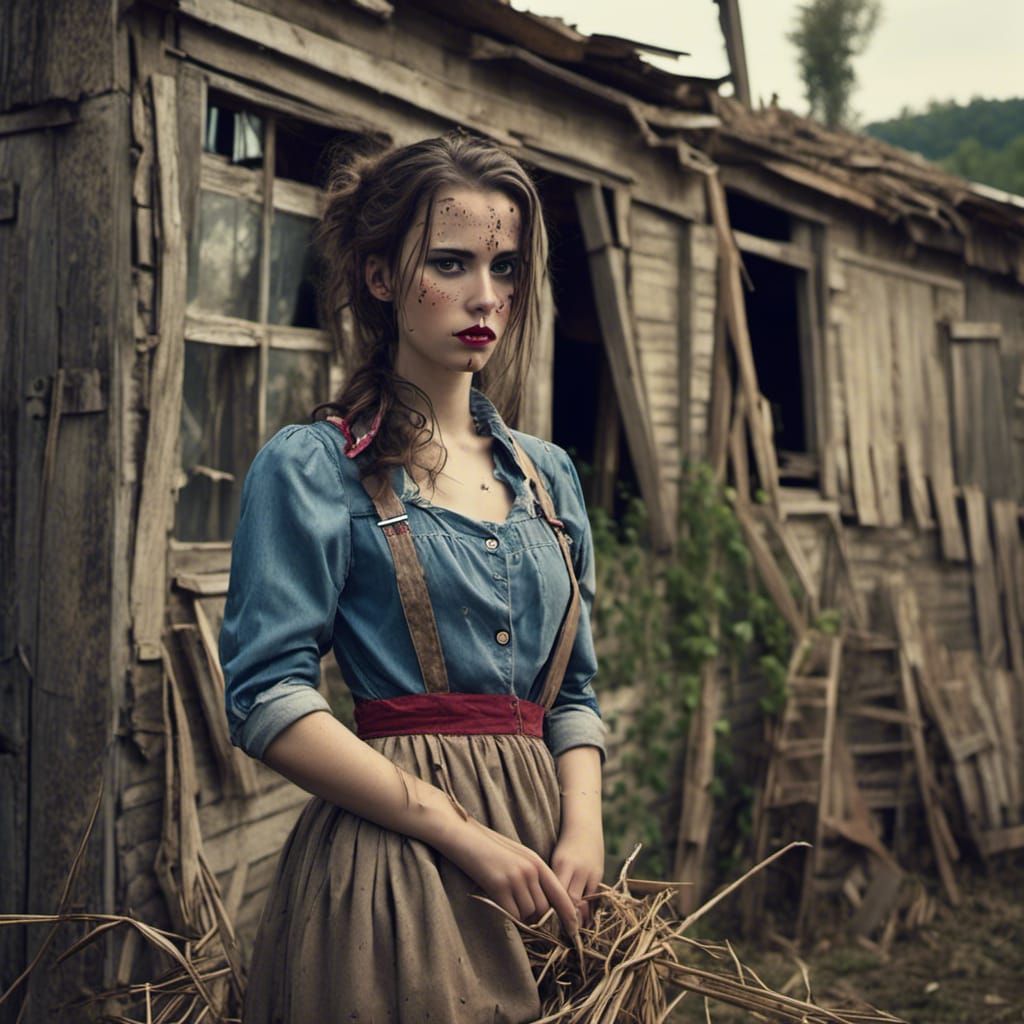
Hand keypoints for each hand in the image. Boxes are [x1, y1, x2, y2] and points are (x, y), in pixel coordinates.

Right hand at [438, 816, 579, 936]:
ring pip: (529, 914)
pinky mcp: (499, 887)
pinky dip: (510, 917)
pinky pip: (513, 914)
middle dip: (538, 919)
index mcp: (536, 862)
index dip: (568, 913)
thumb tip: (539, 905)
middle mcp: (530, 870)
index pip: (560, 892)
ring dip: (521, 917)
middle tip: (527, 918)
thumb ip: (530, 876)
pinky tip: (501, 905)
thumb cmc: (488, 847)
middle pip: (544, 909)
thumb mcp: (516, 857)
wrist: (464, 837)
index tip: (574, 929)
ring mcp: (515, 878)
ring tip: (508, 904)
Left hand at [551, 824, 603, 926]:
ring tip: (571, 934)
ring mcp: (592, 873)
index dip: (554, 912)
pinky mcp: (600, 876)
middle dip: (566, 919)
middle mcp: (579, 870)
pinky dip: (588, 910)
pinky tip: (582, 922)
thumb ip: (551, 881)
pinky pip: (594, 899)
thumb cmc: (564, 845)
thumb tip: (543, 906)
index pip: (558, 895)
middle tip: (558, 936)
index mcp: (563, 864)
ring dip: (579, 918)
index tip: (547, 928)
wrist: (584, 827)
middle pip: (572, 901)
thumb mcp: (555, 860)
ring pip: (586, 902)